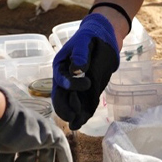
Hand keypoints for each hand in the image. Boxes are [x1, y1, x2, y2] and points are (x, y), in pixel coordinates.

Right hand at [52, 13, 120, 130]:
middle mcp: (64, 79)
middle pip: (60, 97)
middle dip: (65, 108)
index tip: (88, 83)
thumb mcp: (84, 41)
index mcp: (60, 67)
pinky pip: (81, 104)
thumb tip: (78, 68)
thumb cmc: (88, 38)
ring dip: (72, 114)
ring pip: (69, 104)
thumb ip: (80, 54)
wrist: (101, 39)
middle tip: (73, 116)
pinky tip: (83, 121)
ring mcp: (74, 87)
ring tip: (77, 123)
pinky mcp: (86, 91)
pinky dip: (82, 113)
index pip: (61, 80)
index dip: (72, 85)